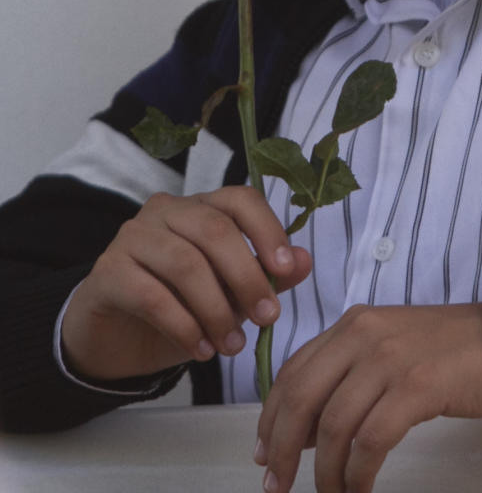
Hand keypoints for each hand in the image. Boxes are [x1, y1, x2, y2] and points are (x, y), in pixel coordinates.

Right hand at [61, 186, 311, 380]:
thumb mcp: (230, 295)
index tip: (285, 269)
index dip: (267, 230)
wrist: (116, 339)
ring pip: (185, 263)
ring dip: (216, 310)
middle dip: (247, 277)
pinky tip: (200, 351)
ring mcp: (132, 236)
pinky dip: (183, 326)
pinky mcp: (107, 272)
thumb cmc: (180, 308)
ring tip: (232, 346)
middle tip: (267, 319)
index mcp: (201, 206)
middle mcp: (166, 210)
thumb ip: (266, 276)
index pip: (240, 200)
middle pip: (215, 230)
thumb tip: (304, 262)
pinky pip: (152, 295)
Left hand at [255, 302, 481, 492]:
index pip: (293, 371)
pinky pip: (370, 441)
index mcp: (352, 324)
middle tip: (277, 487)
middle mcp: (365, 333)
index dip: (270, 417)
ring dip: (324, 473)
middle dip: (282, 449)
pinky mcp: (418, 386)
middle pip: (302, 398)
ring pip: (333, 425)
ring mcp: (391, 358)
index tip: (262, 454)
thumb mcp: (387, 350)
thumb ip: (344, 377)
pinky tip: (360, 490)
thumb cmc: (446, 351)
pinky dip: (358, 474)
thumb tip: (299, 432)